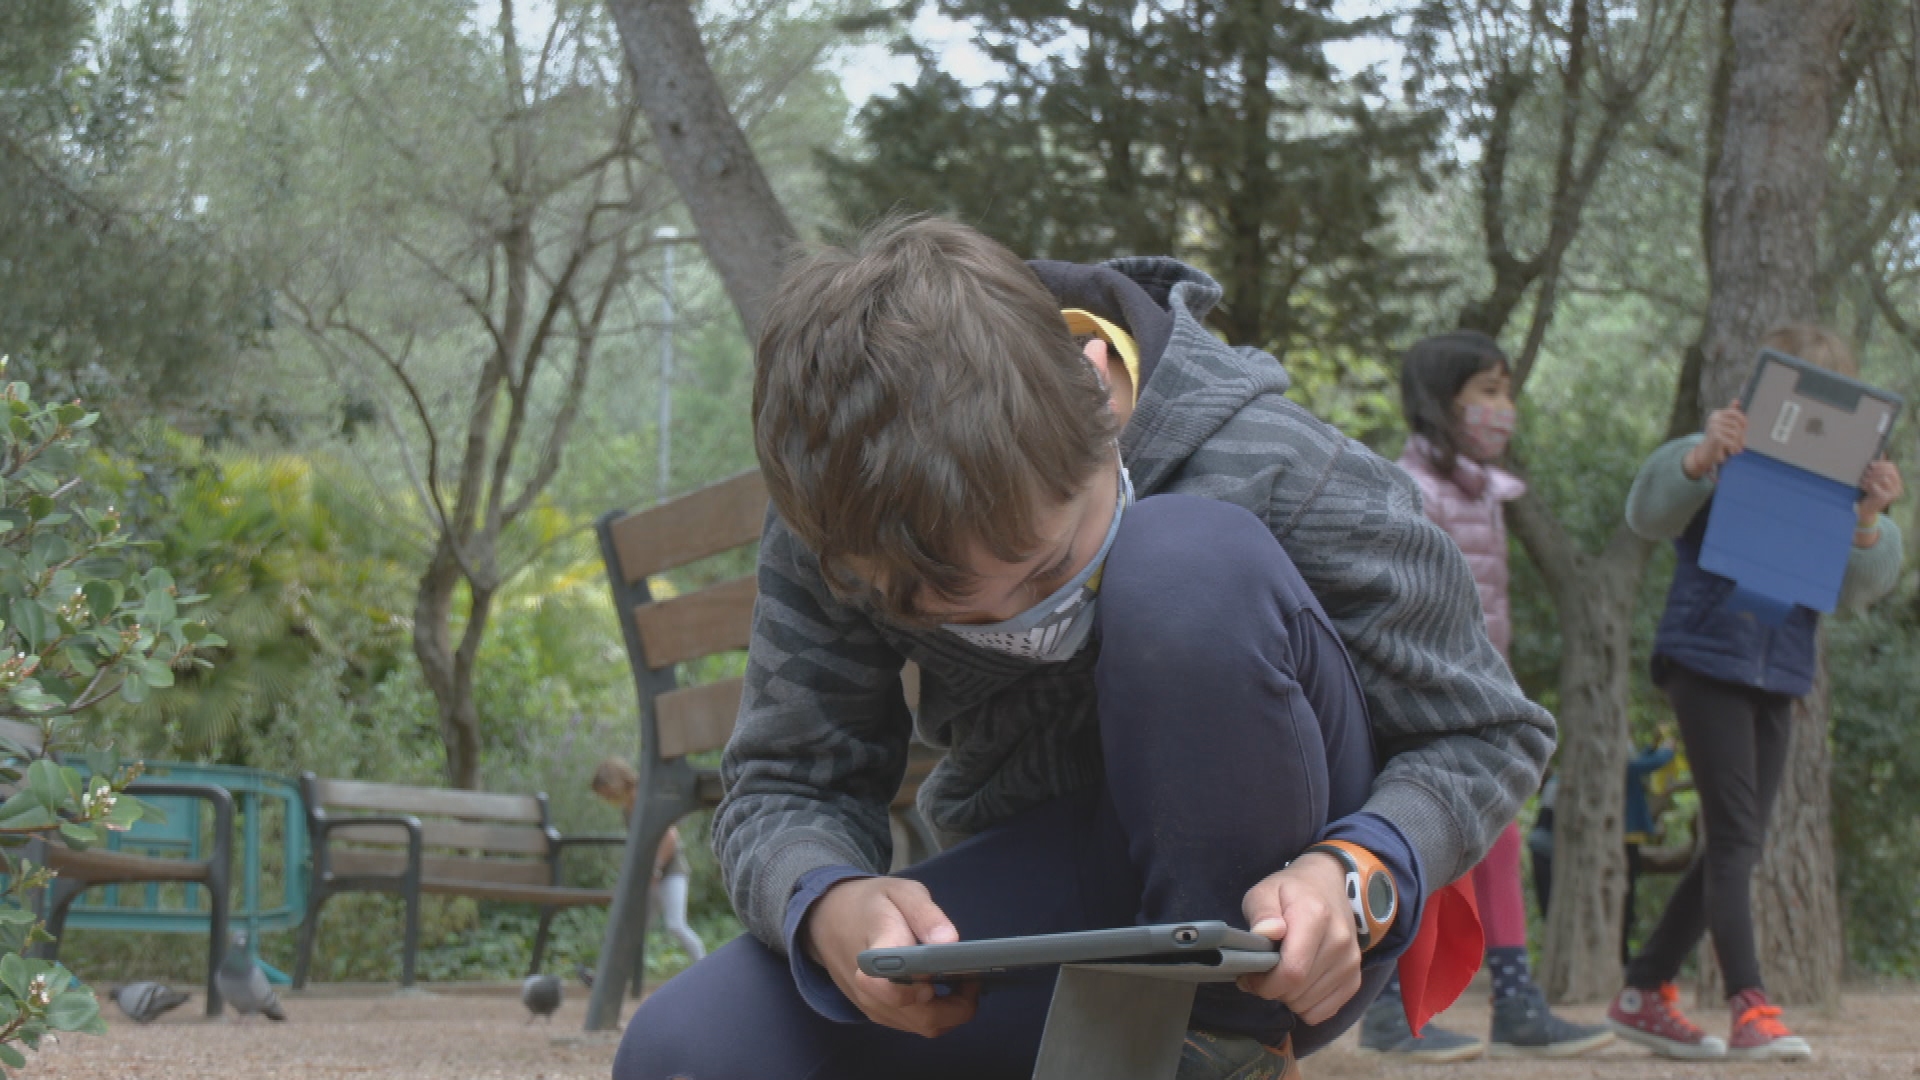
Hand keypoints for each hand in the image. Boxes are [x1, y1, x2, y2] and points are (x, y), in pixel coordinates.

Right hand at [802, 877, 978, 1037]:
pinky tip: (941, 987)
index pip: (890, 985)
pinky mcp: (877, 1014)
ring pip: (924, 1026)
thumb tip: (950, 942)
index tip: (943, 971)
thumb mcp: (901, 892)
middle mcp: (871, 990)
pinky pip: (914, 1024)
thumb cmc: (870, 903)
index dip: (920, 988)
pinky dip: (936, 1012)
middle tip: (971, 977)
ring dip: (951, 1011)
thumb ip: (926, 914)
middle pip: (923, 1018)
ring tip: (960, 979)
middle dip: (959, 1006)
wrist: (828, 919)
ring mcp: (873, 1006)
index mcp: (875, 953)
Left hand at [1235, 853, 1361, 1026]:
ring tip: (1282, 973)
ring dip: (1288, 998)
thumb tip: (1267, 932)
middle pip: (1298, 992)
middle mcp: (1339, 941)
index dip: (1265, 984)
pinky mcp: (1355, 978)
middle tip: (1262, 973)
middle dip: (1272, 990)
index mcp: (1315, 917)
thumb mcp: (1265, 892)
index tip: (1249, 977)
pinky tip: (1298, 984)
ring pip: (1309, 1006)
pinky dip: (1306, 1005)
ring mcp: (1351, 961)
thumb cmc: (1290, 892)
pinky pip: (1325, 1012)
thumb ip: (1262, 912)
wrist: (1328, 885)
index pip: (1292, 971)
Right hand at [1684, 400, 1746, 479]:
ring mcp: (1713, 427)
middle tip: (1742, 444)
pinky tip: (1732, 451)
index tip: (1744, 429)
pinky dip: (1734, 447)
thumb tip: (1736, 400)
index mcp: (1717, 413)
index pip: (1735, 413)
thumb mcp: (1725, 424)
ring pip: (1735, 433)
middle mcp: (1714, 418)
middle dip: (1742, 436)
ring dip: (1738, 443)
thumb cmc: (1718, 437)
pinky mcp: (1715, 436)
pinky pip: (1731, 441)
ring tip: (1737, 449)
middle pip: (1737, 425)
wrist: (1706, 452)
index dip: (1743, 421)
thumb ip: (1731, 413)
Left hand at [1858, 459, 1902, 523]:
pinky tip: (1863, 486)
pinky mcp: (1884, 498)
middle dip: (1875, 470)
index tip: (1870, 465)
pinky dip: (1867, 484)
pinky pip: (1876, 485)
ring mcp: (1893, 494)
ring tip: (1863, 480)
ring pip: (1882, 477)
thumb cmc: (1871, 492)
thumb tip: (1883, 452)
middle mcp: (1898, 488)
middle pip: (1888, 471)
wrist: (1867, 509)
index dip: (1880, 464)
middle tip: (1865, 473)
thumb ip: (1880, 468)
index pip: (1892, 467)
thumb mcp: (1876, 479)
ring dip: (1870, 477)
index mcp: (1897, 482)